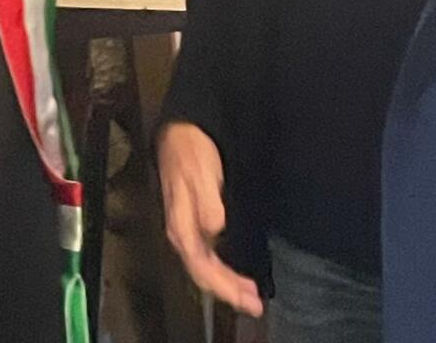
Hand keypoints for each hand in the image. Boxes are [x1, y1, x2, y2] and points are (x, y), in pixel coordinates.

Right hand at [158, 122, 262, 317]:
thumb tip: (216, 230)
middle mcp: (183, 233)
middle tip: (256, 305)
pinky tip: (234, 271)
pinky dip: (222, 268)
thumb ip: (208, 202)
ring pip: (206, 267)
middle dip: (229, 291)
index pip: (203, 268)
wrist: (179, 131)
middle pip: (204, 273)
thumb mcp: (200, 172)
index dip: (225, 286)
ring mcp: (187, 229)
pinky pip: (208, 255)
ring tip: (249, 295)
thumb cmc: (191, 151)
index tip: (248, 298)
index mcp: (182, 226)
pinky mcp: (194, 222)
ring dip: (227, 283)